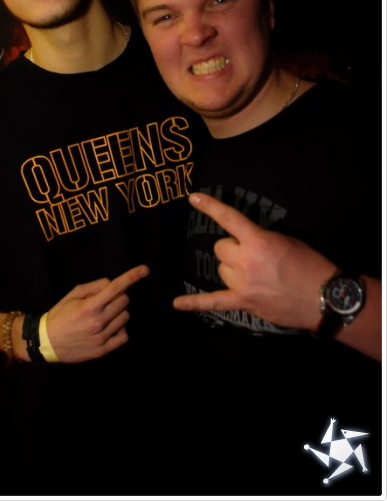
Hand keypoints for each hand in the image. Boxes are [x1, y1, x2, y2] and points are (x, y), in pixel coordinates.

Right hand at [46, 265, 148, 362]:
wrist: (47, 342)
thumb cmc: (60, 315)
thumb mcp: (73, 294)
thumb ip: (94, 286)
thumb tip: (112, 284)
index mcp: (90, 306)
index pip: (116, 287)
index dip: (132, 276)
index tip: (145, 269)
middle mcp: (97, 321)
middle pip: (124, 301)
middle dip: (118, 297)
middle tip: (105, 301)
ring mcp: (101, 337)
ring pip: (125, 317)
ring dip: (118, 313)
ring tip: (104, 315)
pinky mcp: (103, 350)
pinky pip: (124, 335)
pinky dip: (120, 329)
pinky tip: (109, 328)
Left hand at [173, 193, 336, 330]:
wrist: (324, 298)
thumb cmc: (310, 265)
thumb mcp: (287, 241)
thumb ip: (261, 239)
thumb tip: (246, 244)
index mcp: (258, 241)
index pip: (229, 219)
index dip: (210, 207)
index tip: (194, 198)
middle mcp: (246, 261)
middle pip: (221, 248)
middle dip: (233, 249)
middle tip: (253, 255)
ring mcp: (243, 284)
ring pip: (221, 270)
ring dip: (232, 269)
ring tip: (255, 275)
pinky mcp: (244, 303)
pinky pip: (213, 302)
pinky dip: (195, 302)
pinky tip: (177, 303)